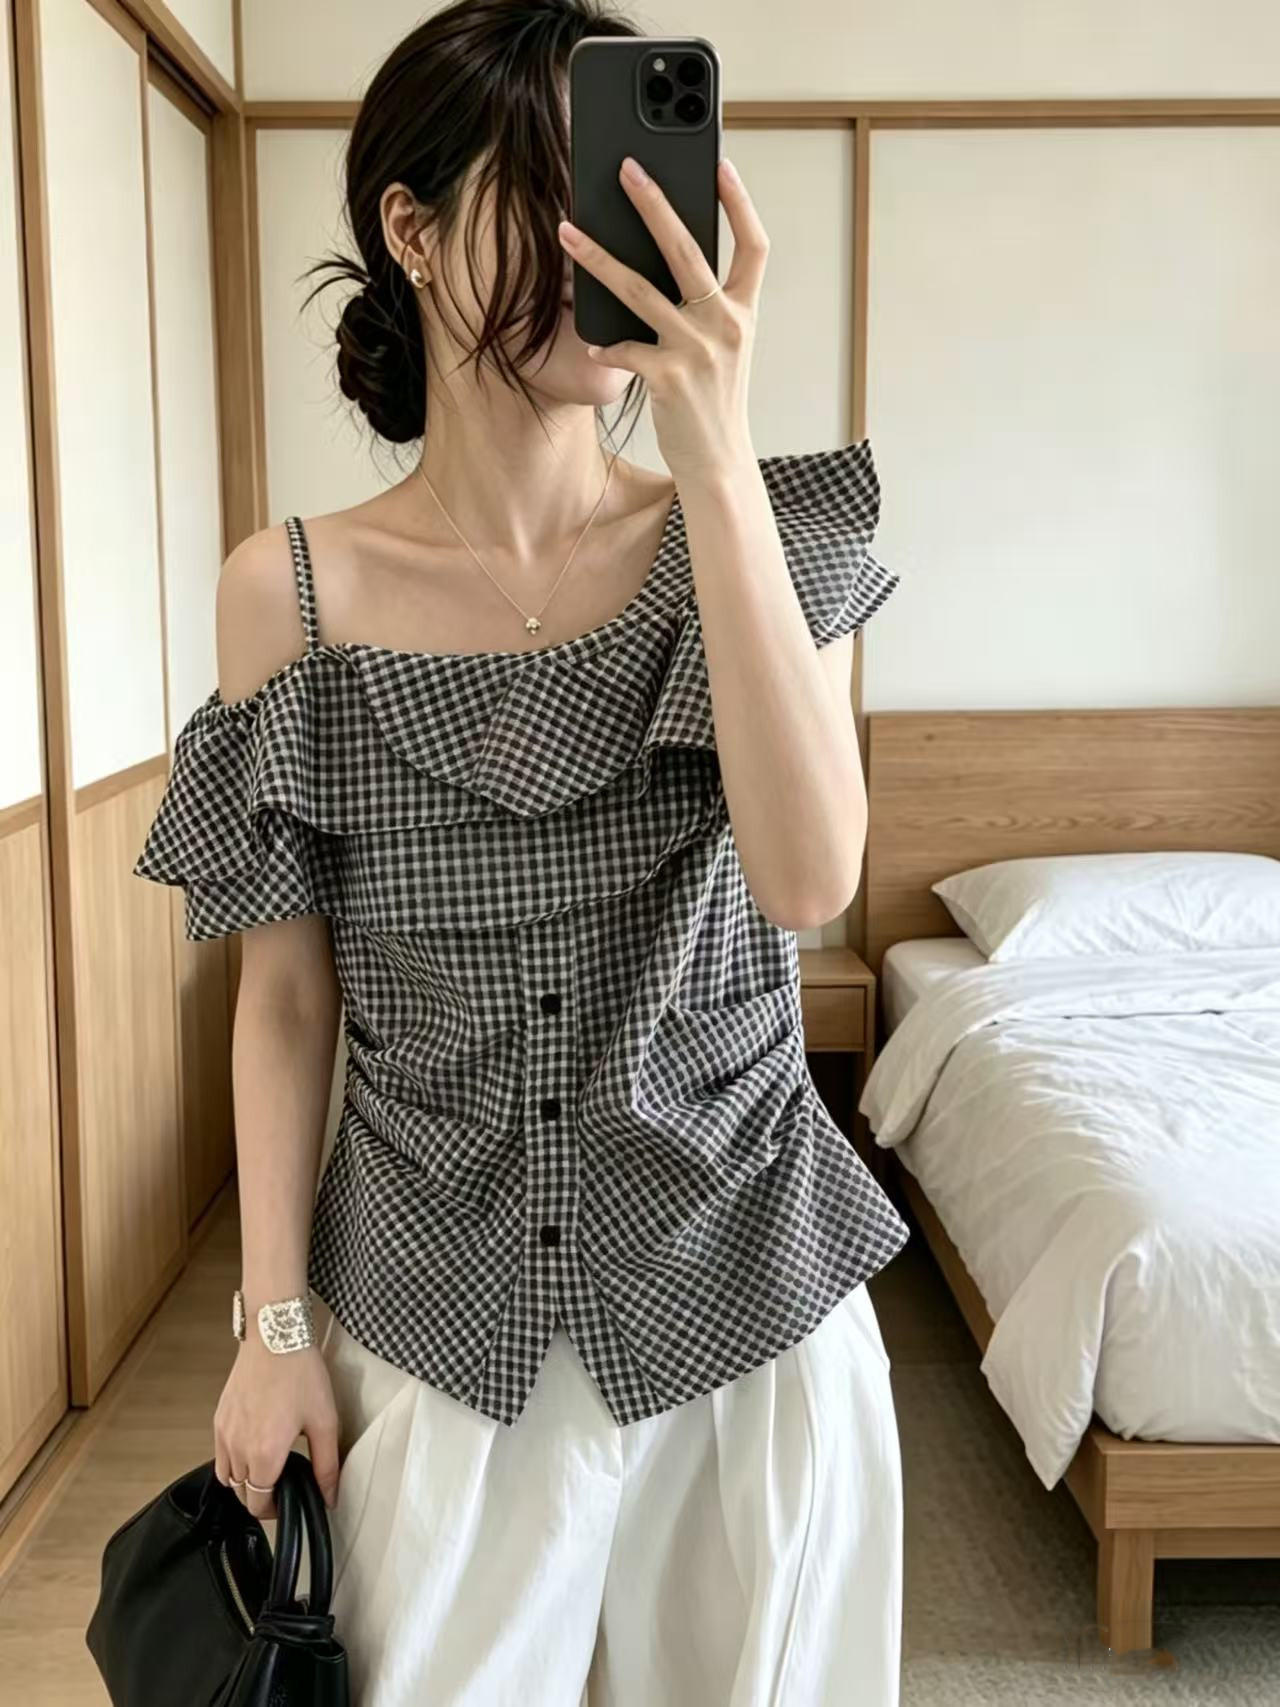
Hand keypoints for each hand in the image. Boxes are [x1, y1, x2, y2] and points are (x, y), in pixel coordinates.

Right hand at [214, 1337, 341, 1519]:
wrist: (275, 1337)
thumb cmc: (301, 1375)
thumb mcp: (325, 1421)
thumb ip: (327, 1465)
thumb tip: (330, 1497)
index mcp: (265, 1454)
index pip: (258, 1503)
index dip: (274, 1512)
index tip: (289, 1503)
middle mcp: (238, 1448)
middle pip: (241, 1494)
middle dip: (261, 1498)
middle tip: (283, 1487)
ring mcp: (224, 1433)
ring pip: (227, 1477)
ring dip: (245, 1482)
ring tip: (268, 1468)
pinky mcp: (219, 1418)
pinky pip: (220, 1455)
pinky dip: (233, 1462)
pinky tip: (254, 1447)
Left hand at [557, 155, 767, 482]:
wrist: (718, 462)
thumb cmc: (714, 400)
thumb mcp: (725, 348)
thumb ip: (706, 307)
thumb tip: (663, 262)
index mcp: (745, 311)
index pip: (755, 244)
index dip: (740, 202)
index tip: (719, 163)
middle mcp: (726, 324)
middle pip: (687, 248)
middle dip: (654, 203)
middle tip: (626, 168)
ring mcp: (698, 351)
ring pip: (639, 290)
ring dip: (597, 258)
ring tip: (566, 231)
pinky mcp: (669, 378)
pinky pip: (625, 349)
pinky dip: (606, 345)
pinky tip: (593, 345)